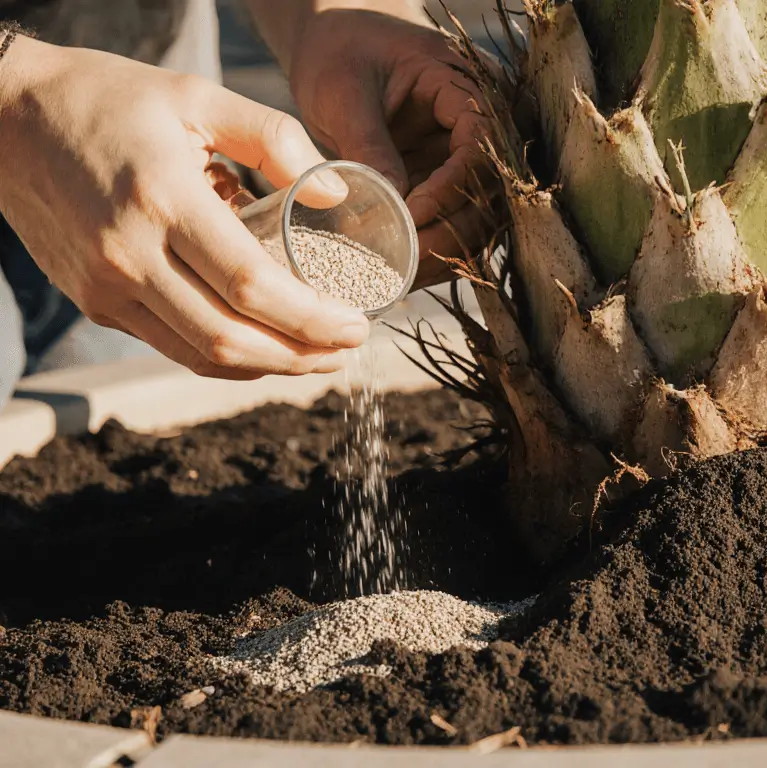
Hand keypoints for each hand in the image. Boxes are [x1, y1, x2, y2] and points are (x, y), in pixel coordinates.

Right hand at [0, 37, 369, 379]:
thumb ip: (275, 138)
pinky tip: (268, 346)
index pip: (251, 284)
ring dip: (269, 367)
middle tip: (350, 348)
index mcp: (163, 198)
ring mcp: (106, 286)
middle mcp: (129, 253)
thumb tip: (334, 195)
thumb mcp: (198, 97)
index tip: (358, 323)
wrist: (7, 117)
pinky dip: (227, 357)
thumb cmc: (111, 100)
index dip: (313, 318)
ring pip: (201, 354)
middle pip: (230, 336)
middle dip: (302, 355)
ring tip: (320, 356)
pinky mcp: (94, 301)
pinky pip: (172, 346)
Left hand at [285, 9, 493, 289]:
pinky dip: (431, 254)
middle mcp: (484, 127)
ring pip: (478, 221)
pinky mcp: (450, 187)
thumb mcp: (344, 90)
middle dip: (450, 232)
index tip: (414, 212)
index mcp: (469, 86)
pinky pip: (454, 228)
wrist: (336, 43)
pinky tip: (399, 274)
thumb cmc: (341, 51)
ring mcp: (469, 162)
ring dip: (443, 253)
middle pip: (490, 193)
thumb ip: (368, 143)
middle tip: (403, 261)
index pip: (483, 145)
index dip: (455, 186)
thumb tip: (390, 206)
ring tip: (398, 275)